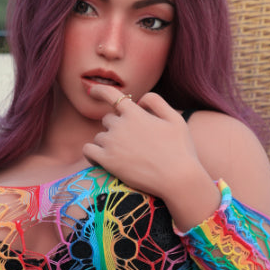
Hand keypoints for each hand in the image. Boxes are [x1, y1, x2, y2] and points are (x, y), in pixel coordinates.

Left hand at [83, 84, 219, 229]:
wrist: (178, 179)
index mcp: (135, 113)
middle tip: (132, 142)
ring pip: (99, 137)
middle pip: (108, 120)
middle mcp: (120, 125)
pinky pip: (88, 151)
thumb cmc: (180, 149)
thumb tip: (138, 101)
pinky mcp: (107, 161)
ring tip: (124, 155)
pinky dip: (92, 153)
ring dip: (107, 142)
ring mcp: (112, 143)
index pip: (110, 95)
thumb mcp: (175, 118)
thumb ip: (156, 102)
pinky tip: (99, 159)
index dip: (99, 90)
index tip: (92, 91)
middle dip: (116, 127)